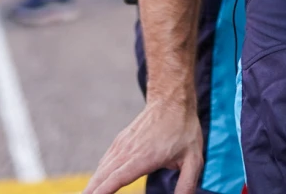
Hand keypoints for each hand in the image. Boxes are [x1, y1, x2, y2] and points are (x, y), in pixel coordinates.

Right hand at [83, 96, 203, 193]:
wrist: (171, 100)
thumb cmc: (184, 129)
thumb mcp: (194, 159)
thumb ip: (186, 184)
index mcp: (143, 158)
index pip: (116, 179)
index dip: (102, 192)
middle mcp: (127, 152)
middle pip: (102, 177)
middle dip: (90, 192)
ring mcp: (121, 145)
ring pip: (101, 170)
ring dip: (91, 186)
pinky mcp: (120, 142)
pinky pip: (104, 162)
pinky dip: (97, 176)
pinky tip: (95, 185)